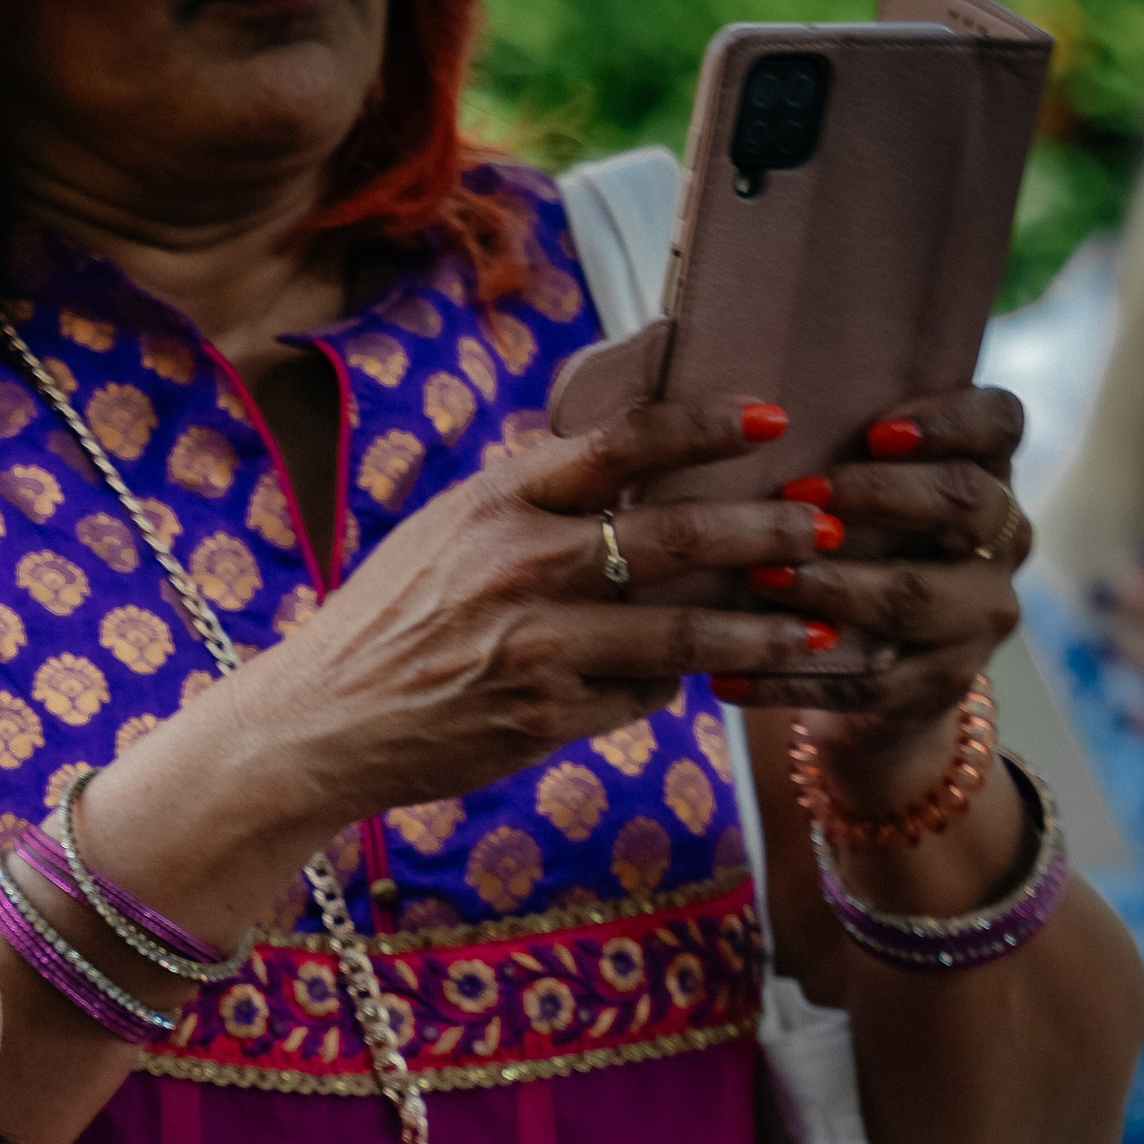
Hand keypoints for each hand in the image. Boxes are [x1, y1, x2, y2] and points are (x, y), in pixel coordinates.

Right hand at [228, 391, 880, 831]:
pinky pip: (640, 695)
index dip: (708, 426)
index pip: (624, 442)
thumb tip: (627, 449)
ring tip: (818, 623)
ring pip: (681, 632)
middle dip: (766, 532)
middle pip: (677, 536)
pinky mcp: (543, 717)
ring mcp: (535, 646)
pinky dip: (674, 683)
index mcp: (499, 499)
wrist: (320, 723)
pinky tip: (703, 678)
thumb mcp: (447, 529)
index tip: (773, 421)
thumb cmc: (390, 619)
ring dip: (760, 627)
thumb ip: (533, 492)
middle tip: (823, 527)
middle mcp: (520, 565)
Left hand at [733, 386, 1026, 819]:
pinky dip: (790, 679)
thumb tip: (729, 390)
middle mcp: (1002, 541)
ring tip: (761, 578)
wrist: (872, 680)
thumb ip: (829, 446)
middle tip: (799, 495)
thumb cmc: (846, 555)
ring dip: (832, 584)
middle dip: (880, 496)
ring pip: (913, 594)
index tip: (878, 428)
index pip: (1000, 424)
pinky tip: (728, 676)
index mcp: (986, 475)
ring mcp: (976, 617)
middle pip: (964, 502)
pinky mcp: (937, 687)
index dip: (949, 419)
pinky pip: (864, 683)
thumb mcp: (854, 495)